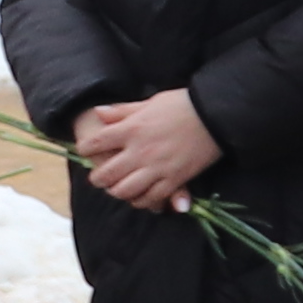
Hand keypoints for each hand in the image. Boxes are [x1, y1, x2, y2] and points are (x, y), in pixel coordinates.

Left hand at [73, 91, 221, 212]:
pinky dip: (143, 200)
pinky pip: (152, 198)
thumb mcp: (151, 102)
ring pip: (125, 191)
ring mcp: (157, 167)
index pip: (93, 144)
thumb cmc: (183, 104)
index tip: (88, 150)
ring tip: (120, 188)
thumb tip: (99, 112)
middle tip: (102, 177)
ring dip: (118, 191)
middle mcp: (140, 151)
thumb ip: (122, 110)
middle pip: (105, 175)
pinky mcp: (175, 178)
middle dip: (99, 179)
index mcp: (131, 129)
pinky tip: (141, 196)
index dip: (85, 149)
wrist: (216, 114)